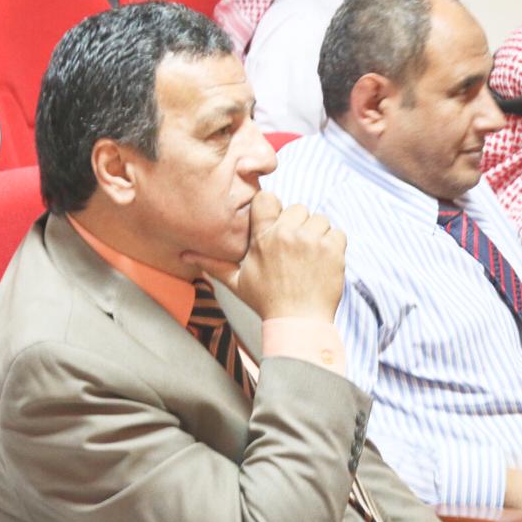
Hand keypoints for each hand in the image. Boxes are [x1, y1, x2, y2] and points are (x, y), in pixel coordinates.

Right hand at [183, 191, 346, 321]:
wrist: (298, 323)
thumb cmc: (267, 303)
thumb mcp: (236, 282)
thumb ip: (212, 263)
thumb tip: (184, 255)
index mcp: (263, 237)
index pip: (267, 198)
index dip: (274, 208)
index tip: (277, 224)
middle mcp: (286, 234)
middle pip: (298, 208)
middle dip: (298, 225)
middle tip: (295, 250)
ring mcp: (311, 240)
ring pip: (319, 219)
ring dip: (317, 234)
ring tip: (310, 257)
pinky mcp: (332, 249)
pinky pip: (337, 233)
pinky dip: (334, 245)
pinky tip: (324, 262)